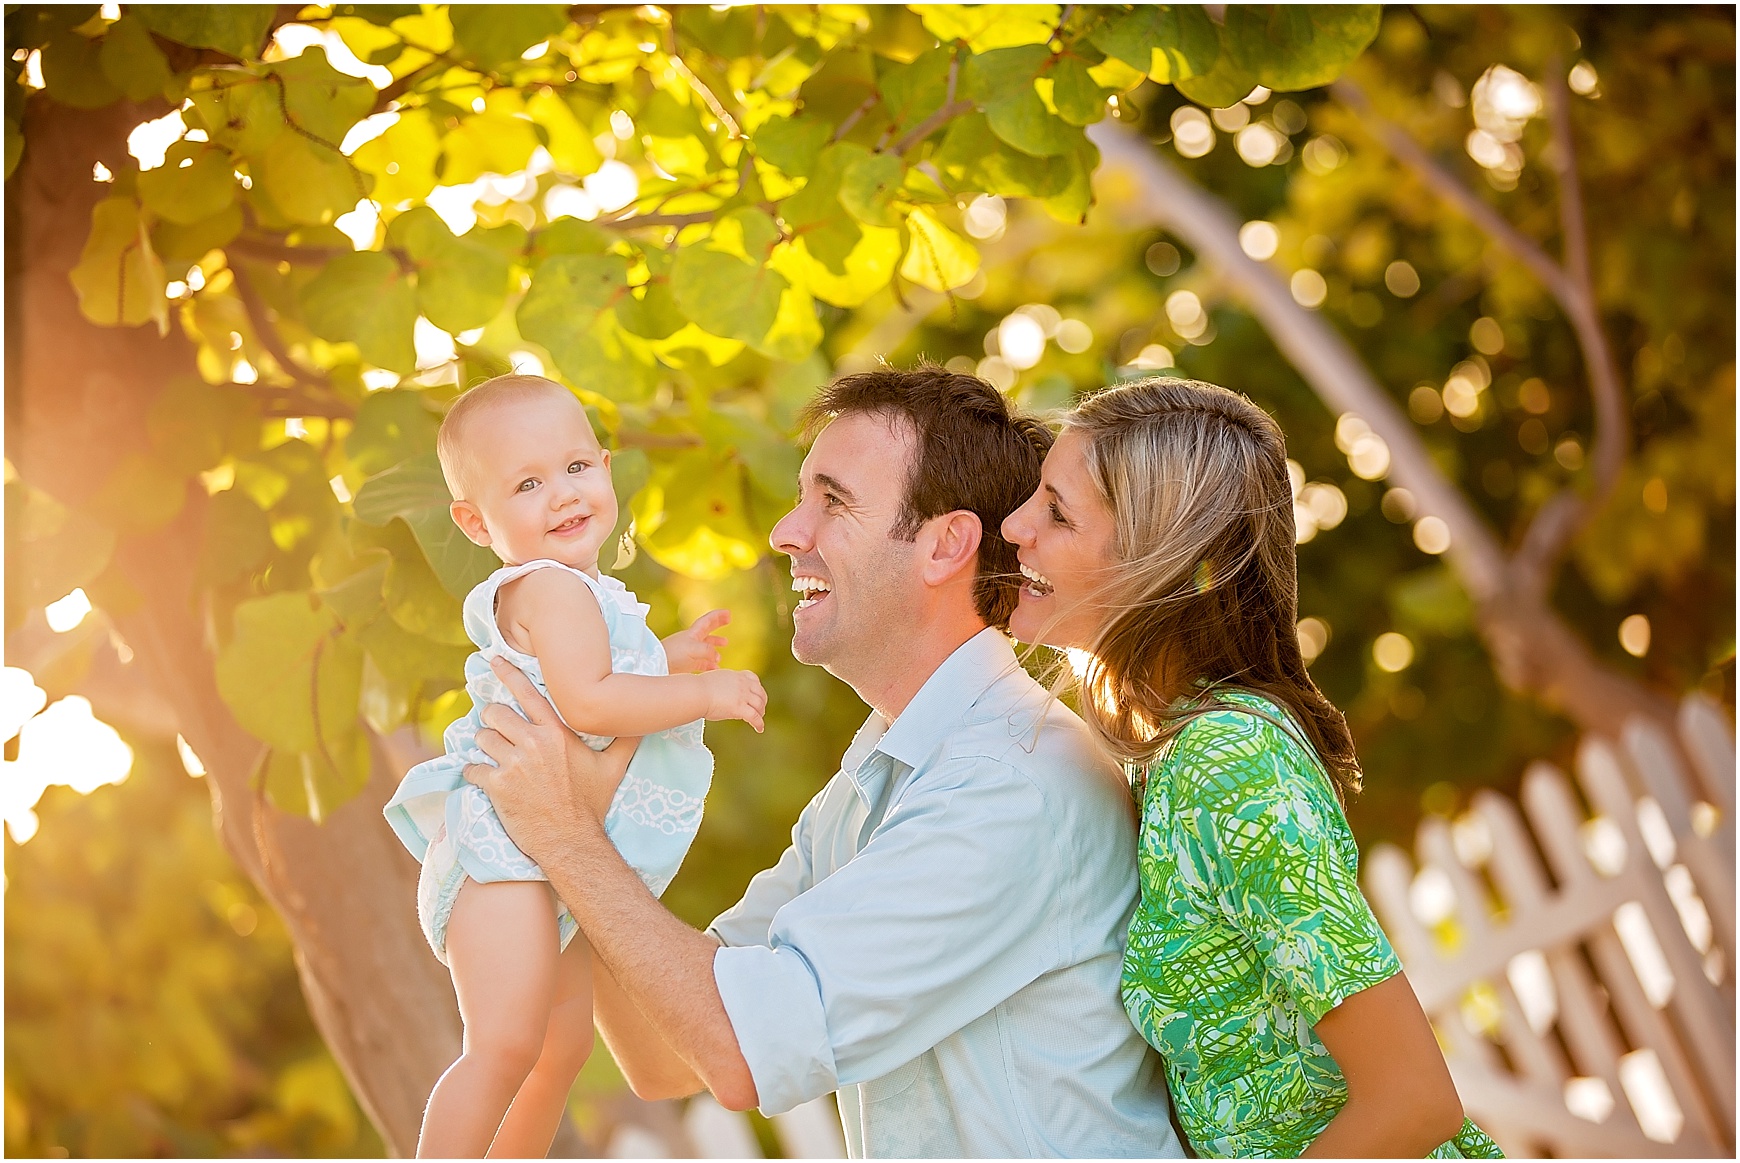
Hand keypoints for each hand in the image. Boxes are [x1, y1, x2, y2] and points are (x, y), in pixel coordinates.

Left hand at [464, 656, 617, 861]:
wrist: (572, 841)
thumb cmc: (592, 804)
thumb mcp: (613, 768)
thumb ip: (625, 740)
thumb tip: (643, 720)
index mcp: (557, 733)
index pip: (528, 693)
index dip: (508, 674)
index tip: (494, 660)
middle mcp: (533, 743)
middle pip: (496, 713)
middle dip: (493, 719)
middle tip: (497, 728)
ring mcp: (513, 765)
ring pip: (481, 739)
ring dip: (484, 746)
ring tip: (492, 755)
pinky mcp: (497, 787)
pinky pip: (472, 769)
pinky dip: (474, 772)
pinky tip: (482, 778)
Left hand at [662, 609, 729, 673]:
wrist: (655, 665)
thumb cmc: (672, 654)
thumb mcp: (693, 649)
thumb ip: (708, 651)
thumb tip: (717, 656)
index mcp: (693, 634)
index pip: (707, 621)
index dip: (718, 616)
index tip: (728, 613)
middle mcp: (691, 641)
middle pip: (707, 631)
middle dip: (718, 626)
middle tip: (728, 621)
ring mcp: (687, 653)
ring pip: (704, 649)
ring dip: (714, 649)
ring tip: (721, 654)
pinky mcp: (685, 664)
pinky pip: (700, 663)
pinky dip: (708, 665)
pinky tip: (713, 669)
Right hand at [700, 669, 766, 731]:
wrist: (696, 693)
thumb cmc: (698, 688)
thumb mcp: (714, 680)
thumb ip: (723, 685)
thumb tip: (723, 693)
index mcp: (735, 675)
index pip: (752, 678)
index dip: (757, 686)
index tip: (756, 692)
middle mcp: (742, 684)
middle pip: (759, 691)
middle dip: (762, 700)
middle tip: (760, 708)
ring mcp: (742, 696)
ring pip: (759, 704)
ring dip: (761, 712)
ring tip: (759, 719)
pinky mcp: (740, 708)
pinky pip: (754, 717)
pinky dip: (759, 724)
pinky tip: (759, 729)